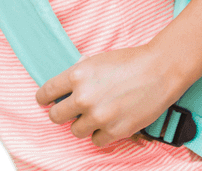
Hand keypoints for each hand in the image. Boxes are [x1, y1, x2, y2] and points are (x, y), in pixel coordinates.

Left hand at [34, 45, 182, 146]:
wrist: (159, 71)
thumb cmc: (129, 62)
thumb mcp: (96, 60)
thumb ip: (79, 74)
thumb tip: (66, 86)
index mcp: (76, 75)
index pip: (47, 93)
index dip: (43, 99)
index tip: (44, 101)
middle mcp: (83, 97)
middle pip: (55, 116)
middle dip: (59, 114)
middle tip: (67, 112)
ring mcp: (99, 116)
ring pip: (75, 131)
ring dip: (81, 125)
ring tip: (92, 117)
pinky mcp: (115, 131)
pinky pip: (96, 141)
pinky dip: (100, 135)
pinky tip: (106, 125)